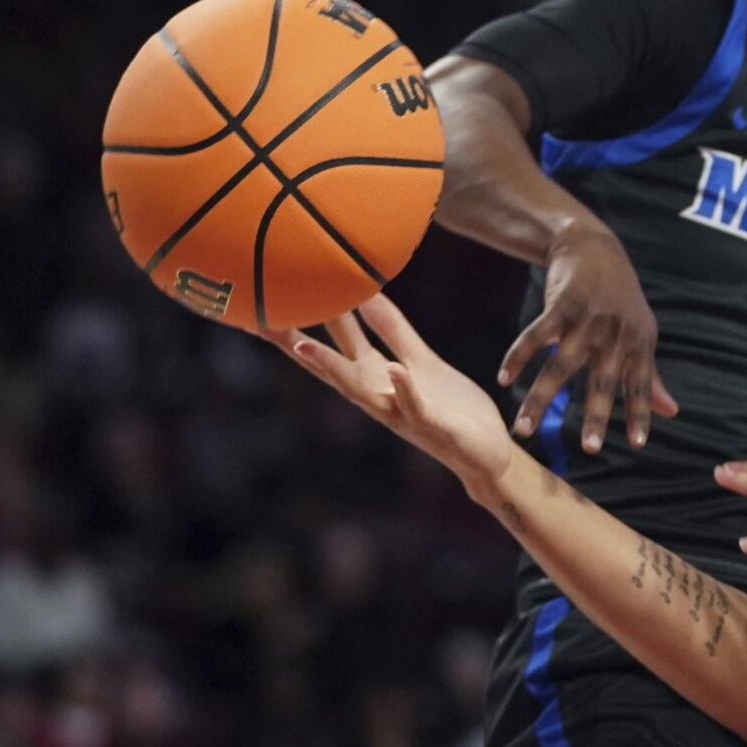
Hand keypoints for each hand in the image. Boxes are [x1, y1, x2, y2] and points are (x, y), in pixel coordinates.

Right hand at [269, 297, 517, 492]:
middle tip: (260, 320)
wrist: (485, 452)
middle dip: (295, 345)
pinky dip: (403, 388)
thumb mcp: (419, 361)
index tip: (265, 298)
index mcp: (374, 377)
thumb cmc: (450, 407)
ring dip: (332, 368)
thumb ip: (393, 331)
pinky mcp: (432, 424)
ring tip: (305, 345)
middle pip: (329, 367)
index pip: (330, 345)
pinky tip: (394, 370)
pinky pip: (414, 405)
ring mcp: (400, 412)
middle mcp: (377, 395)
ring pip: (359, 389)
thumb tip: (366, 294)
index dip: (299, 325)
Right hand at [501, 219, 679, 452]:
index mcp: (639, 344)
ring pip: (560, 366)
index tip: (637, 444)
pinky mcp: (559, 306)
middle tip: (590, 449)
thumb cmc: (621, 300)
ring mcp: (587, 319)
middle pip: (603, 381)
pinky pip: (534, 337)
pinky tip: (504, 379)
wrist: (594, 248)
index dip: (641, 413)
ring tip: (523, 429)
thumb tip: (672, 412)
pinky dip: (517, 358)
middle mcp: (615, 334)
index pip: (642, 384)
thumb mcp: (641, 334)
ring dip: (539, 400)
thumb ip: (650, 376)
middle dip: (596, 416)